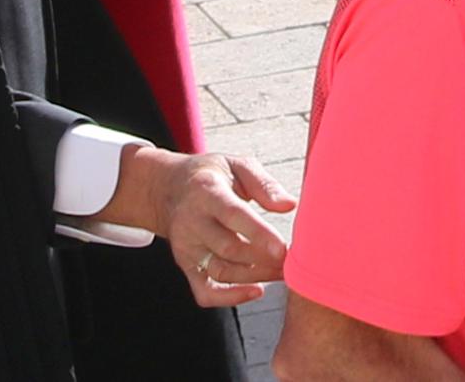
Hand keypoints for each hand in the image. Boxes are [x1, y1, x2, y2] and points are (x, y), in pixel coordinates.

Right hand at [119, 146, 291, 308]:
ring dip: (257, 277)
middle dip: (265, 259)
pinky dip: (229, 298)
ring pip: (222, 271)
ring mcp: (187, 248)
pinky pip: (204, 291)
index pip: (233, 216)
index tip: (283, 249)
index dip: (259, 234)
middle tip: (295, 260)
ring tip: (285, 272)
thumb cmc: (211, 176)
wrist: (170, 190)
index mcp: (207, 193)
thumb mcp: (237, 165)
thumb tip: (290, 205)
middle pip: (229, 249)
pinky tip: (257, 291)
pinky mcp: (186, 265)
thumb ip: (264, 184)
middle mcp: (192, 223)